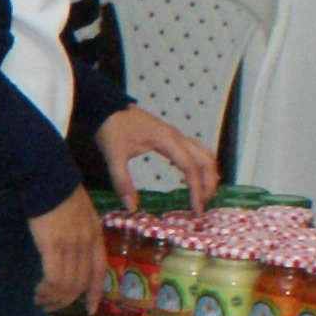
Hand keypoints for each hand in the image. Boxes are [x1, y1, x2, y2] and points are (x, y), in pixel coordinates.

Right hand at [28, 186, 103, 313]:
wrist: (47, 178)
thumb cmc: (60, 193)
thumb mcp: (81, 213)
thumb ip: (81, 232)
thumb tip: (72, 250)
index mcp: (95, 235)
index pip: (99, 272)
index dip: (95, 293)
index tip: (90, 309)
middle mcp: (87, 244)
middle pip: (80, 283)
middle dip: (66, 300)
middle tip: (51, 306)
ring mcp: (71, 246)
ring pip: (67, 284)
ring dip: (53, 298)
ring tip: (42, 301)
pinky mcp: (53, 246)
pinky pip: (53, 278)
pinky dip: (47, 290)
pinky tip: (39, 291)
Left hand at [92, 107, 215, 210]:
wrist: (107, 106)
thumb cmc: (111, 127)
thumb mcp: (113, 156)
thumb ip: (122, 181)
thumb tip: (131, 207)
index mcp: (167, 139)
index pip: (190, 167)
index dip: (196, 189)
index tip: (196, 210)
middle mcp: (176, 136)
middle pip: (205, 160)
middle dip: (208, 184)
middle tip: (202, 207)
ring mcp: (175, 136)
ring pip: (204, 154)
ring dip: (208, 174)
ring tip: (203, 196)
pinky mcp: (170, 137)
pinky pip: (194, 151)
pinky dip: (200, 166)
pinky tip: (193, 179)